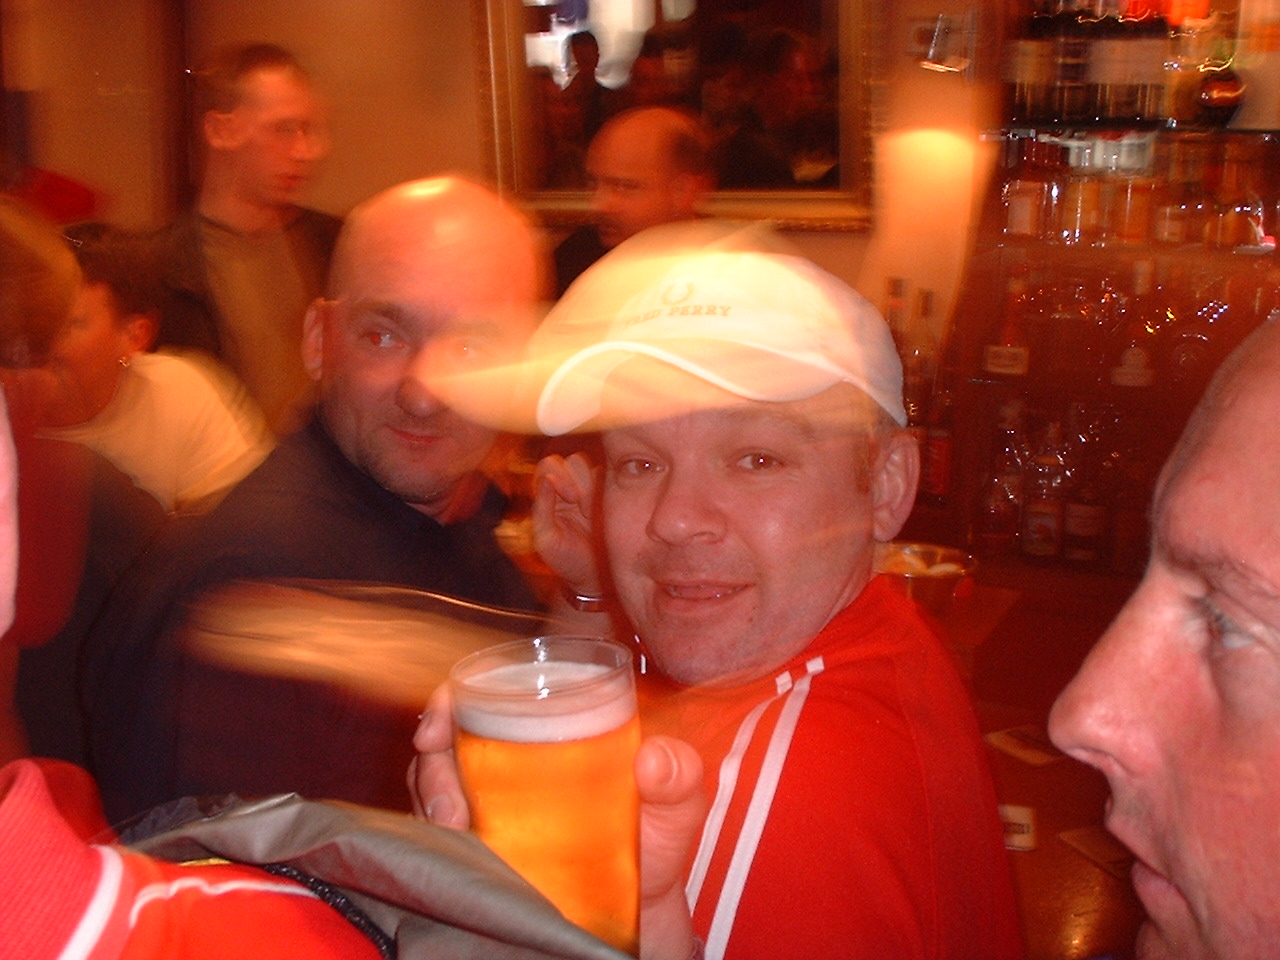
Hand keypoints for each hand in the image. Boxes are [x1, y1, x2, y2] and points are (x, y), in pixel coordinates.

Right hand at [408, 699, 704, 959]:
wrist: (639, 901)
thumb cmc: (656, 836)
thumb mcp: (677, 803)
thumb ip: (679, 775)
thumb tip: (654, 758)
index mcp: (556, 719)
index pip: (488, 688)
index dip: (448, 699)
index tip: (435, 730)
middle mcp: (516, 748)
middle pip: (448, 735)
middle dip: (432, 765)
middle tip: (452, 810)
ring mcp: (493, 792)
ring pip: (434, 778)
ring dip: (431, 801)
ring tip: (457, 832)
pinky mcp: (482, 835)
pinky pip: (438, 824)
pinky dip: (434, 836)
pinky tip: (455, 850)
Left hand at [531, 453, 601, 595]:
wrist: (595, 578)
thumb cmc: (566, 560)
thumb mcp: (546, 539)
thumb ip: (541, 509)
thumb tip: (545, 480)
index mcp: (549, 495)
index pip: (549, 467)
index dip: (557, 474)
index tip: (566, 496)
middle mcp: (570, 487)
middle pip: (572, 462)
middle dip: (575, 477)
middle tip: (579, 500)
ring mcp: (593, 490)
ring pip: (592, 467)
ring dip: (591, 482)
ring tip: (592, 508)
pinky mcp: (612, 496)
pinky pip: (613, 479)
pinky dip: (610, 485)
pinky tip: (608, 506)